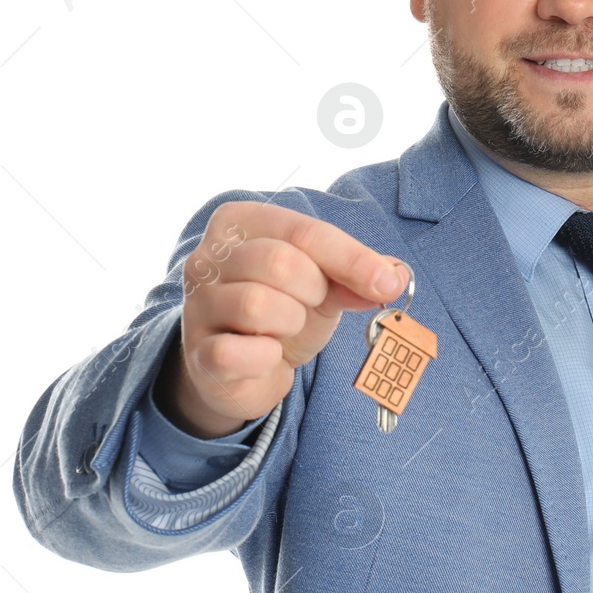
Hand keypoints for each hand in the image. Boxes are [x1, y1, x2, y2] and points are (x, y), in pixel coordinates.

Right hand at [157, 200, 407, 437]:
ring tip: (285, 328)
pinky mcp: (198, 352)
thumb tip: (394, 276)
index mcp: (240, 223)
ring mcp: (197, 304)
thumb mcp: (323, 284)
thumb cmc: (282, 311)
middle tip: (310, 305)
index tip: (387, 284)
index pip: (304, 231)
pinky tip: (267, 355)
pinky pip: (237, 352)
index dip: (352, 259)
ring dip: (290, 323)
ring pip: (258, 304)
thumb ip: (354, 275)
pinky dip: (266, 357)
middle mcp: (208, 256)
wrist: (242, 369)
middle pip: (280, 262)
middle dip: (312, 291)